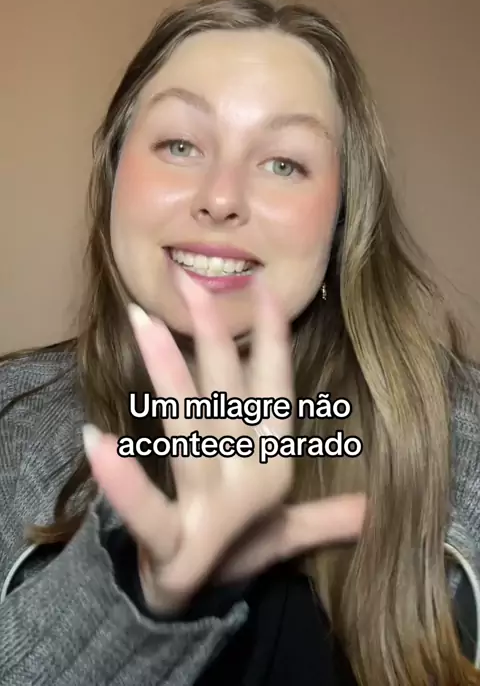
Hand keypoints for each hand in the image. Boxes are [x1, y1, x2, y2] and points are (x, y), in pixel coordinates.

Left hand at [83, 268, 365, 614]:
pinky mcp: (170, 546)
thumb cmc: (233, 552)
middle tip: (194, 284)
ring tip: (145, 324)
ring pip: (190, 435)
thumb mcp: (281, 532)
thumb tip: (370, 508)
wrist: (193, 610)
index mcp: (271, 469)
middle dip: (215, 339)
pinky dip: (121, 481)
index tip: (264, 290)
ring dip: (169, 378)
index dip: (272, 342)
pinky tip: (92, 438)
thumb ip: (321, 515)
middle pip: (229, 400)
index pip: (276, 394)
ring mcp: (208, 514)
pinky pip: (145, 511)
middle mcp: (245, 482)